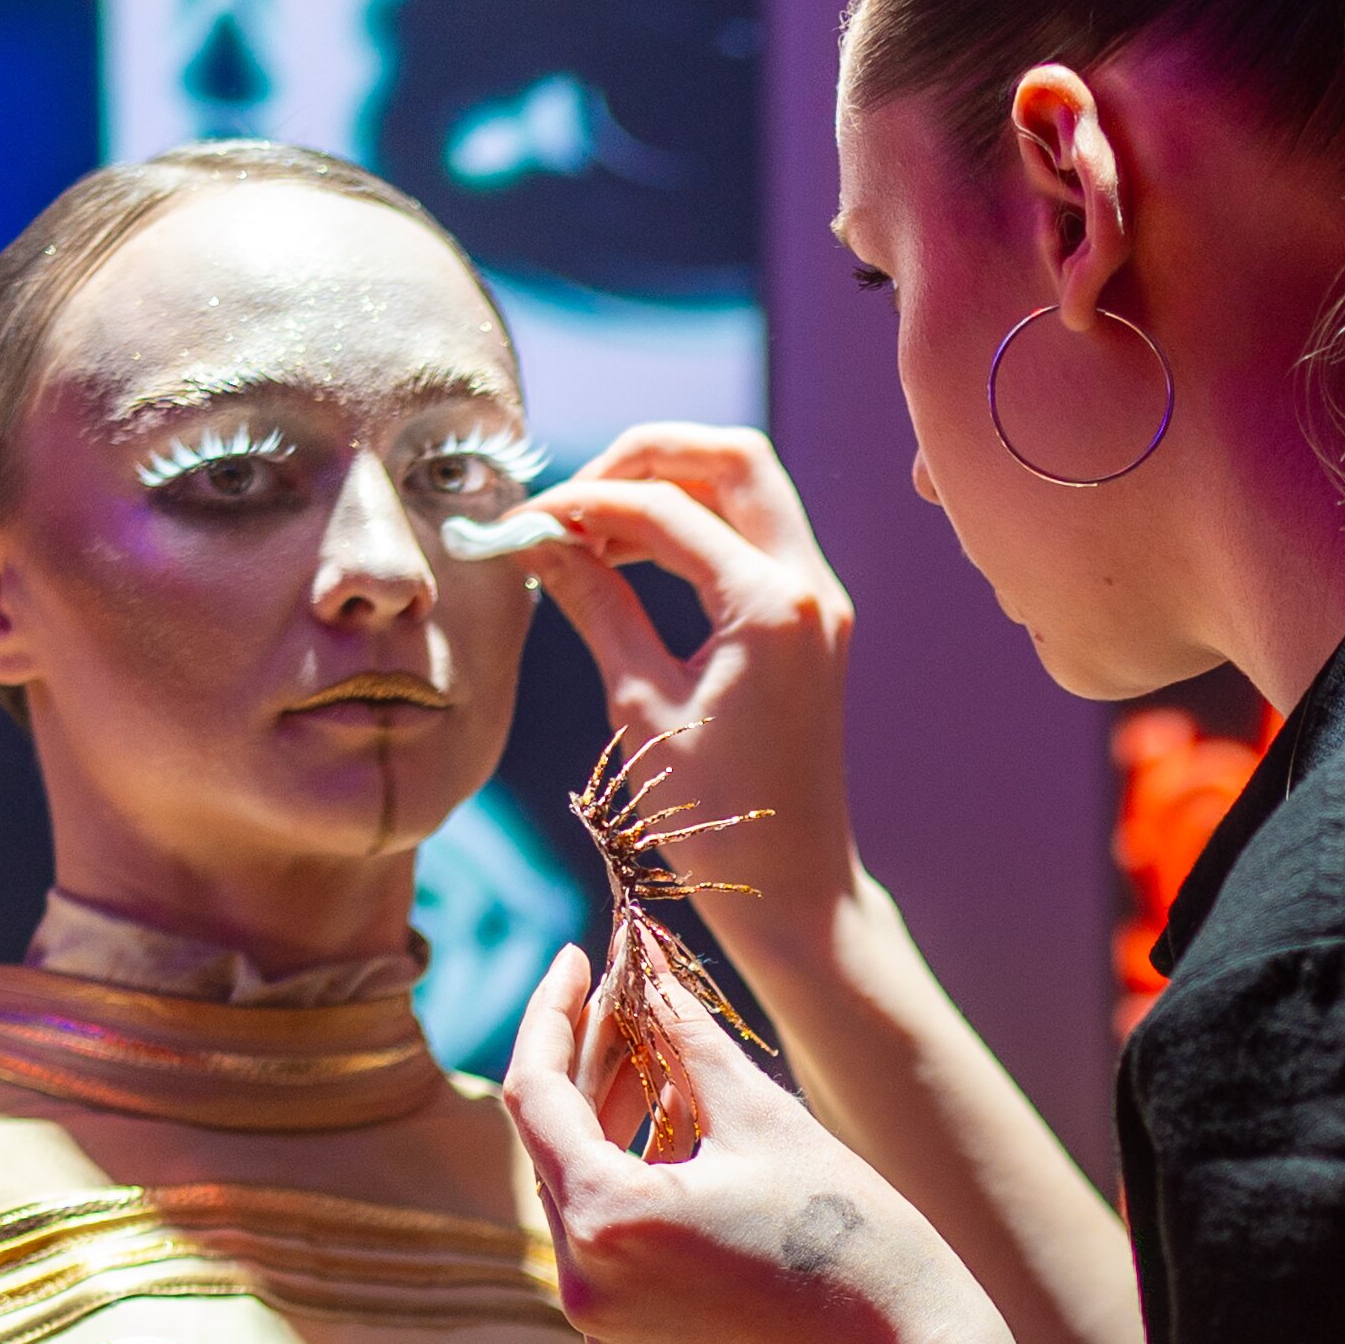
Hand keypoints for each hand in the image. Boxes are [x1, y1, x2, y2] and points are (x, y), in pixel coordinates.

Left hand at [496, 894, 966, 1343]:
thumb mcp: (761, 1118)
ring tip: (662, 1057)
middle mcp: (582, 1279)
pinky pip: (608, 1243)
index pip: (534, 1091)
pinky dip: (632, 1182)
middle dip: (590, 1060)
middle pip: (553, 1142)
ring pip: (579, 1192)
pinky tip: (679, 1133)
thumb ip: (685, 1033)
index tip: (580, 956)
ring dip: (612, 1120)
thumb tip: (645, 956)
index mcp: (604, 1218)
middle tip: (631, 993)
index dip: (552, 1011)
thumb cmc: (849, 1238)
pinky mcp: (632, 1342)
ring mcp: (602, 1321)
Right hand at [510, 425, 859, 959]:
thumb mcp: (640, 704)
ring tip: (591, 529)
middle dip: (646, 455)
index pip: (665, 509)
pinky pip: (755, 535)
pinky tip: (633, 557)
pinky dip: (696, 524)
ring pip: (749, 486)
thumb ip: (596, 605)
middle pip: (732, 456)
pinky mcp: (812, 620)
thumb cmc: (716, 819)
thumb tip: (540, 540)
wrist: (794, 888)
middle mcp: (809, 586)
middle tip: (573, 497)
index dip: (585, 502)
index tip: (525, 521)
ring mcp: (820, 600)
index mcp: (770, 607)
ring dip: (671, 485)